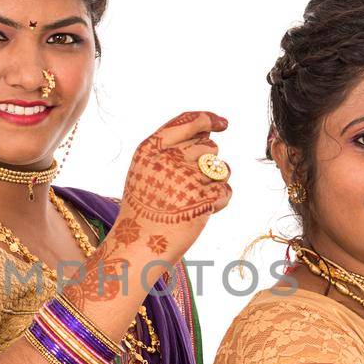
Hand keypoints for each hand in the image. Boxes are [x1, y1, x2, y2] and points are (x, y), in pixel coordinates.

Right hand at [109, 111, 232, 274]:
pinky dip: (219, 201)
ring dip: (214, 183)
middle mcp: (168, 159)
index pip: (188, 121)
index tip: (222, 123)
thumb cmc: (145, 206)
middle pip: (209, 146)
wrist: (139, 244)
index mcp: (151, 148)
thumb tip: (210, 128)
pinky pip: (225, 190)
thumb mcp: (146, 169)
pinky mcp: (201, 198)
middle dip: (207, 163)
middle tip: (188, 184)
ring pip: (221, 168)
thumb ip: (173, 146)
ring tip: (193, 198)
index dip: (208, 119)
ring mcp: (185, 178)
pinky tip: (200, 209)